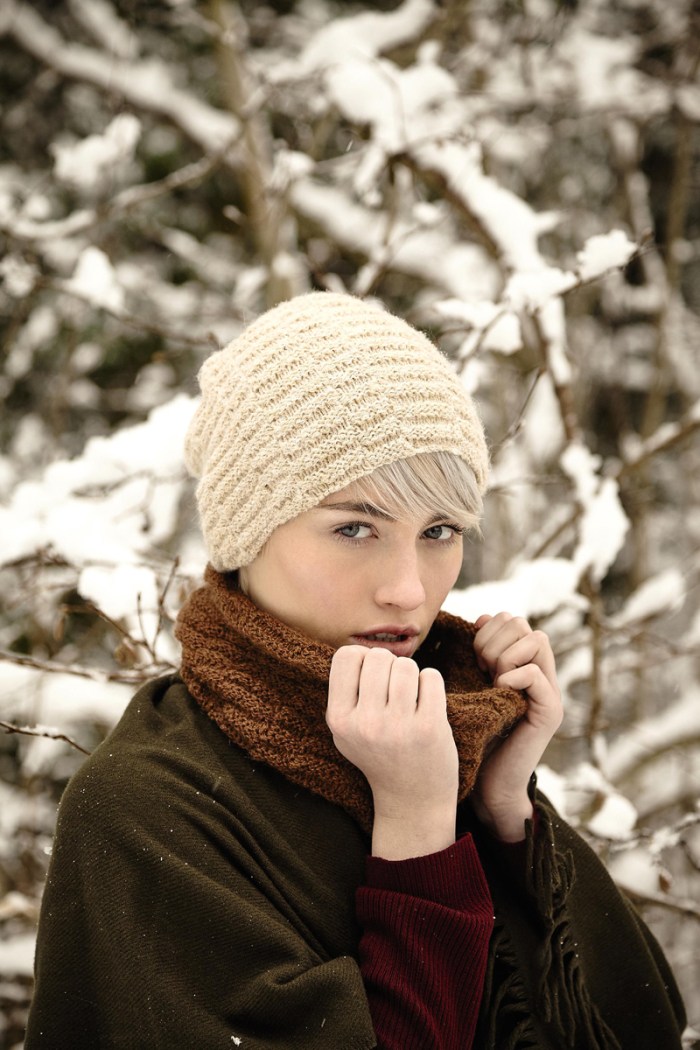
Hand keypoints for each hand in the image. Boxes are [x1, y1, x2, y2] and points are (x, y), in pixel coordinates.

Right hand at [326, 645, 457, 859]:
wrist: (412, 799)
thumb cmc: (379, 753)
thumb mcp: (347, 729)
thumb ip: (346, 691)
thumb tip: (361, 648)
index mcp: (338, 720)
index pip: (346, 655)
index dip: (363, 659)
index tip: (372, 678)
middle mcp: (365, 724)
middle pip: (379, 656)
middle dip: (391, 666)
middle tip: (395, 691)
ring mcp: (398, 727)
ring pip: (406, 665)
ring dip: (412, 675)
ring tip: (410, 698)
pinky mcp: (429, 728)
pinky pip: (431, 677)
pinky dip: (431, 684)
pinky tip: (427, 704)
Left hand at [471, 613, 562, 841]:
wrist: (486, 784)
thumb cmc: (474, 735)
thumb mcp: (472, 686)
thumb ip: (480, 655)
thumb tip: (483, 618)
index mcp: (522, 665)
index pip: (513, 620)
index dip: (490, 631)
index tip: (474, 658)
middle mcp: (541, 674)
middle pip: (525, 625)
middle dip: (495, 641)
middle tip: (482, 669)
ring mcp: (549, 692)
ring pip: (536, 640)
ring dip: (505, 655)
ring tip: (492, 681)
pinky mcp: (549, 712)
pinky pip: (535, 674)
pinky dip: (513, 676)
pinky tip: (498, 691)